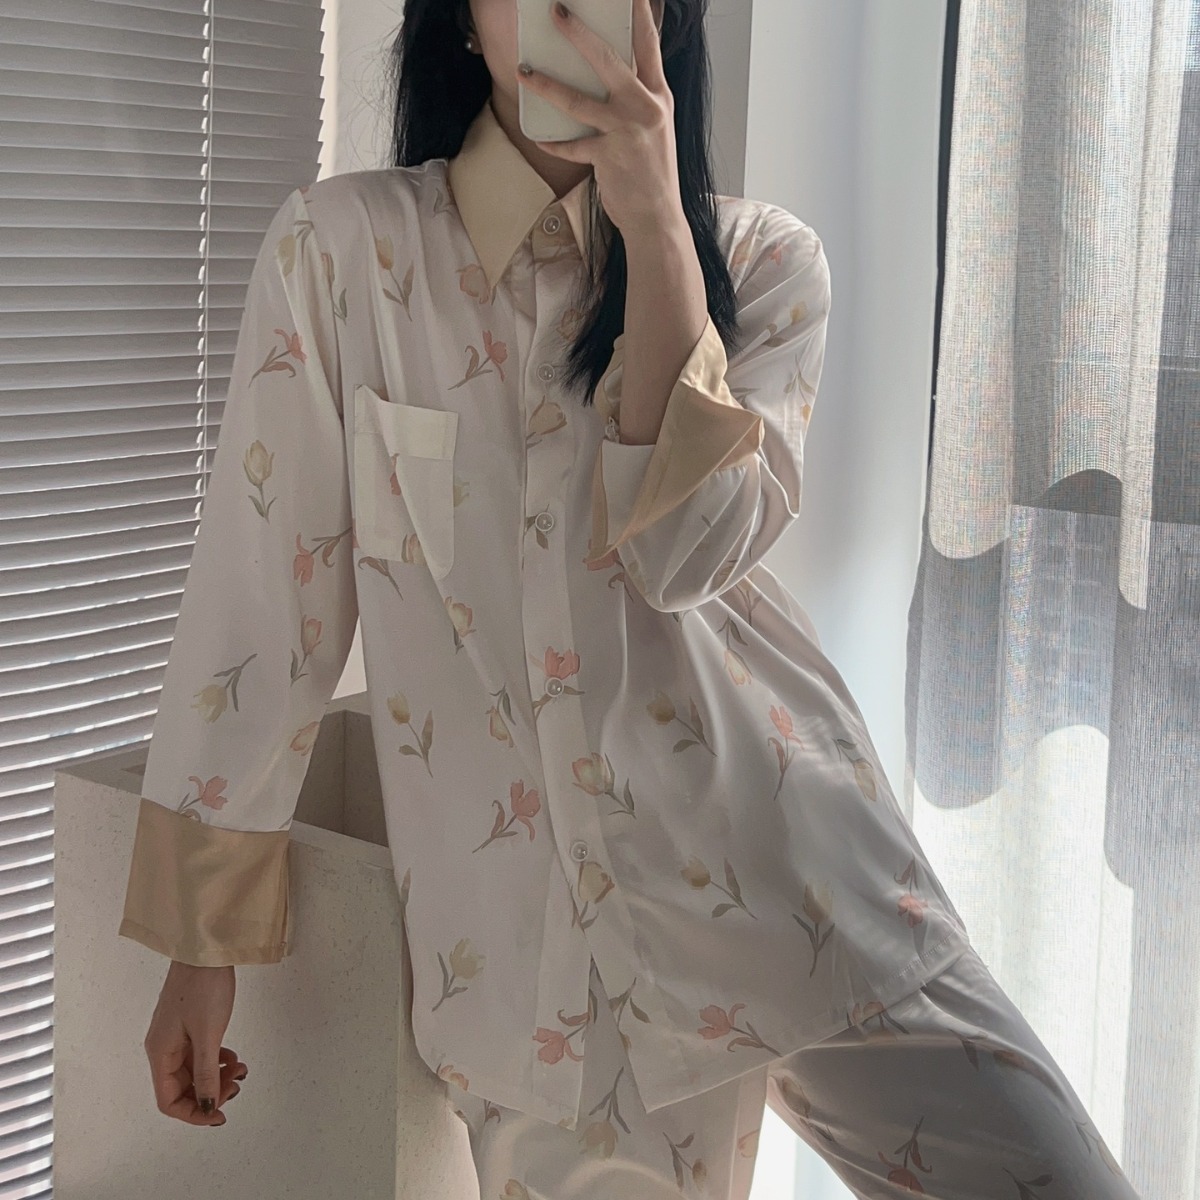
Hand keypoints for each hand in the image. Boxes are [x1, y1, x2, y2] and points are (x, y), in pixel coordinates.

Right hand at [144, 961, 246, 1126]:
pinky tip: (232, 1057)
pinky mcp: (188, 1025)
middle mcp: (163, 1048)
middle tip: (236, 1085)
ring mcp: (176, 1036)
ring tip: (239, 1069)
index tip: (220, 1113)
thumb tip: (206, 1107)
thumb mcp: (208, 1035)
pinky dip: (216, 1060)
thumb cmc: (203, 987)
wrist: (205, 950)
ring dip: (216, 1077)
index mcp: (160, 1053)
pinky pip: (200, 1054)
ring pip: (194, 1071)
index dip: (193, 1113)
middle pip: (182, 1088)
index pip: (168, 1101)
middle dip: (209, 1093)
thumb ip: (207, 1074)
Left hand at [517, 0, 681, 239]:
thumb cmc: (652, 173)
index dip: (639, 13)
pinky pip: (570, 145)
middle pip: (607, 60)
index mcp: (658, 97)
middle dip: (579, 33)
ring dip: (546, 85)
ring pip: (578, 100)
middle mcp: (645, 109)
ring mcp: (626, 132)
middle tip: (556, 12)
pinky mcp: (608, 157)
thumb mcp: (654, 129)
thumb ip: (637, 100)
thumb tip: (609, 77)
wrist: (657, 217)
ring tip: (523, 72)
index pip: (648, 44)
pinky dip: (552, 142)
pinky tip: (537, 137)